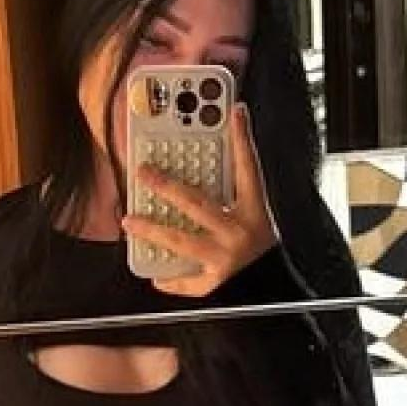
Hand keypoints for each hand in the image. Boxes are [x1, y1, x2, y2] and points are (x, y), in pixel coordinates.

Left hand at [123, 104, 279, 296]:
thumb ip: (233, 199)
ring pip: (181, 239)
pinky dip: (170, 279)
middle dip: (167, 186)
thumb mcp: (257, 220)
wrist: (277, 294)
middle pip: (198, 202)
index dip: (242, 138)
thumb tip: (201, 174)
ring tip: (129, 222)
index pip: (249, 168)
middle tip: (144, 172)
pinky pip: (186, 281)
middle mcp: (239, 231)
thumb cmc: (265, 255)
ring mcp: (226, 258)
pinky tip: (154, 276)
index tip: (234, 111)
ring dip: (152, 230)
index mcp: (254, 211)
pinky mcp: (217, 282)